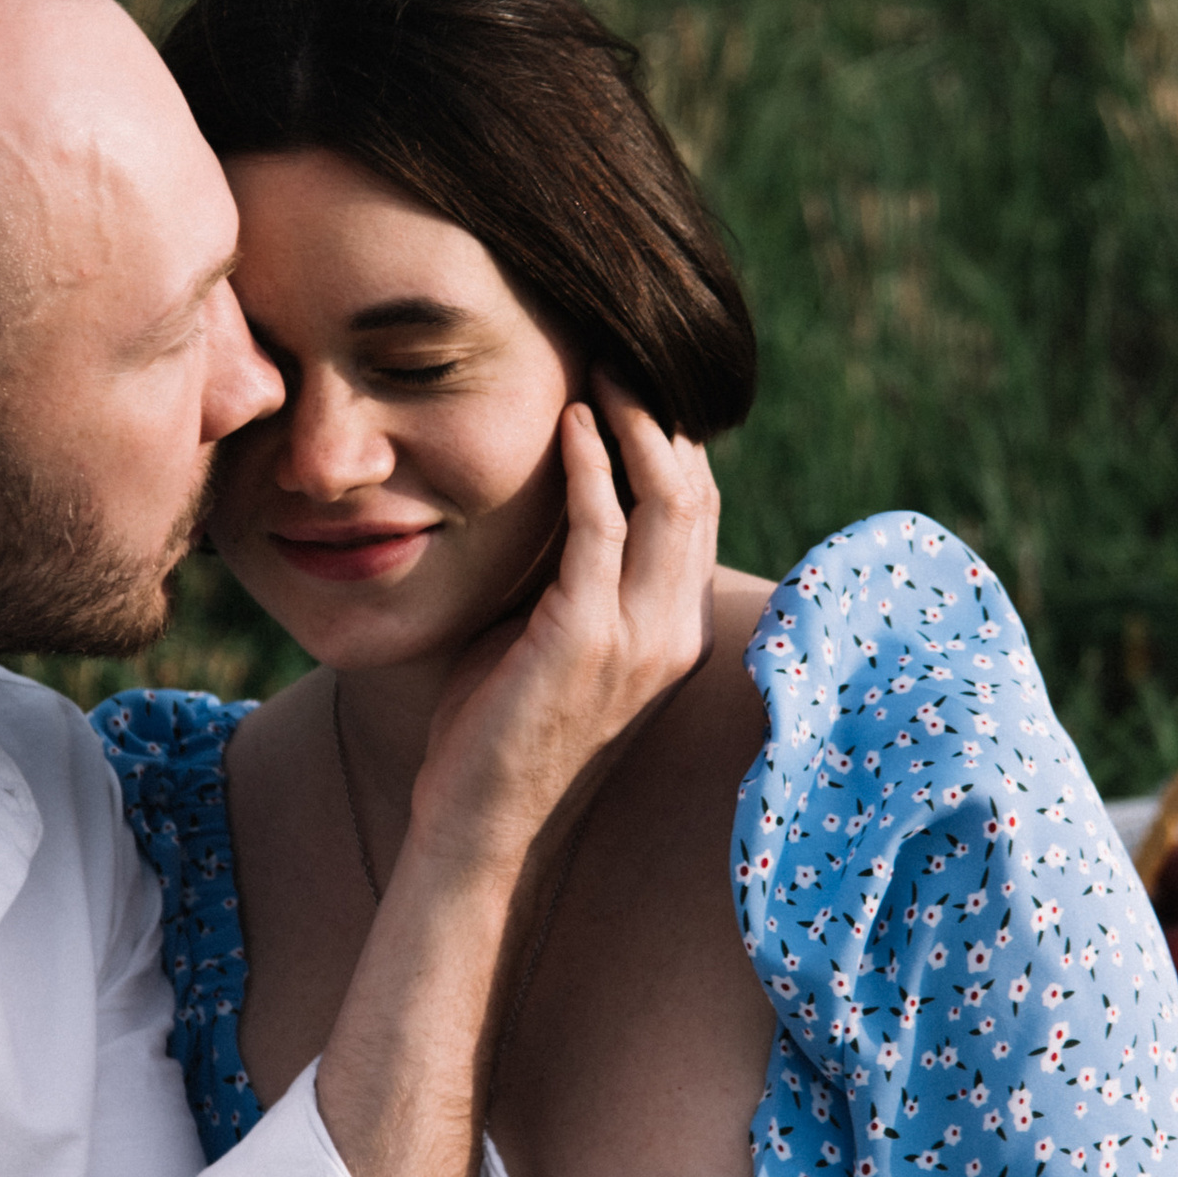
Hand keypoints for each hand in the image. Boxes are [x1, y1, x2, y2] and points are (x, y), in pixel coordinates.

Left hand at [406, 377, 718, 880]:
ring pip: (668, 499)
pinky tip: (569, 421)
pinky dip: (589, 464)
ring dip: (635, 423)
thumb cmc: (500, 728)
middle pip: (697, 493)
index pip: (699, 512)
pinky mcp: (586, 638)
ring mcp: (640, 638)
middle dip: (664, 415)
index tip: (635, 382)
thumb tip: (562, 492)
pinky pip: (602, 526)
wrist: (479, 824)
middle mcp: (675, 632)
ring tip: (602, 369)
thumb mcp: (556, 636)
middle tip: (624, 352)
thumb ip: (574, 572)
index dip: (675, 441)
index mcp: (678, 631)